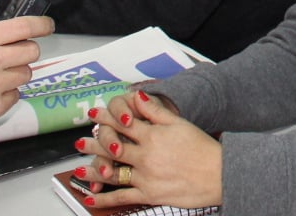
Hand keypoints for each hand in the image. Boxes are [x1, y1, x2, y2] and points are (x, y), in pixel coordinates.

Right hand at [0, 16, 53, 139]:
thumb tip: (8, 29)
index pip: (25, 27)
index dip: (42, 25)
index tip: (48, 26)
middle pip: (32, 51)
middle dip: (24, 51)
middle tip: (8, 56)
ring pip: (25, 74)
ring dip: (14, 74)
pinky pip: (14, 96)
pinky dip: (5, 94)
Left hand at [76, 89, 221, 209]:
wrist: (218, 174)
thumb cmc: (202, 149)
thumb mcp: (180, 123)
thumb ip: (156, 111)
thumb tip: (138, 98)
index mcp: (153, 135)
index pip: (123, 123)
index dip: (106, 117)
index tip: (94, 113)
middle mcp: (145, 155)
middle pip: (112, 146)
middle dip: (94, 143)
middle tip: (79, 141)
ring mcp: (145, 176)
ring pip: (112, 172)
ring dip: (92, 169)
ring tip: (78, 168)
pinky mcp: (149, 194)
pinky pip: (122, 197)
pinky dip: (104, 198)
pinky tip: (92, 198)